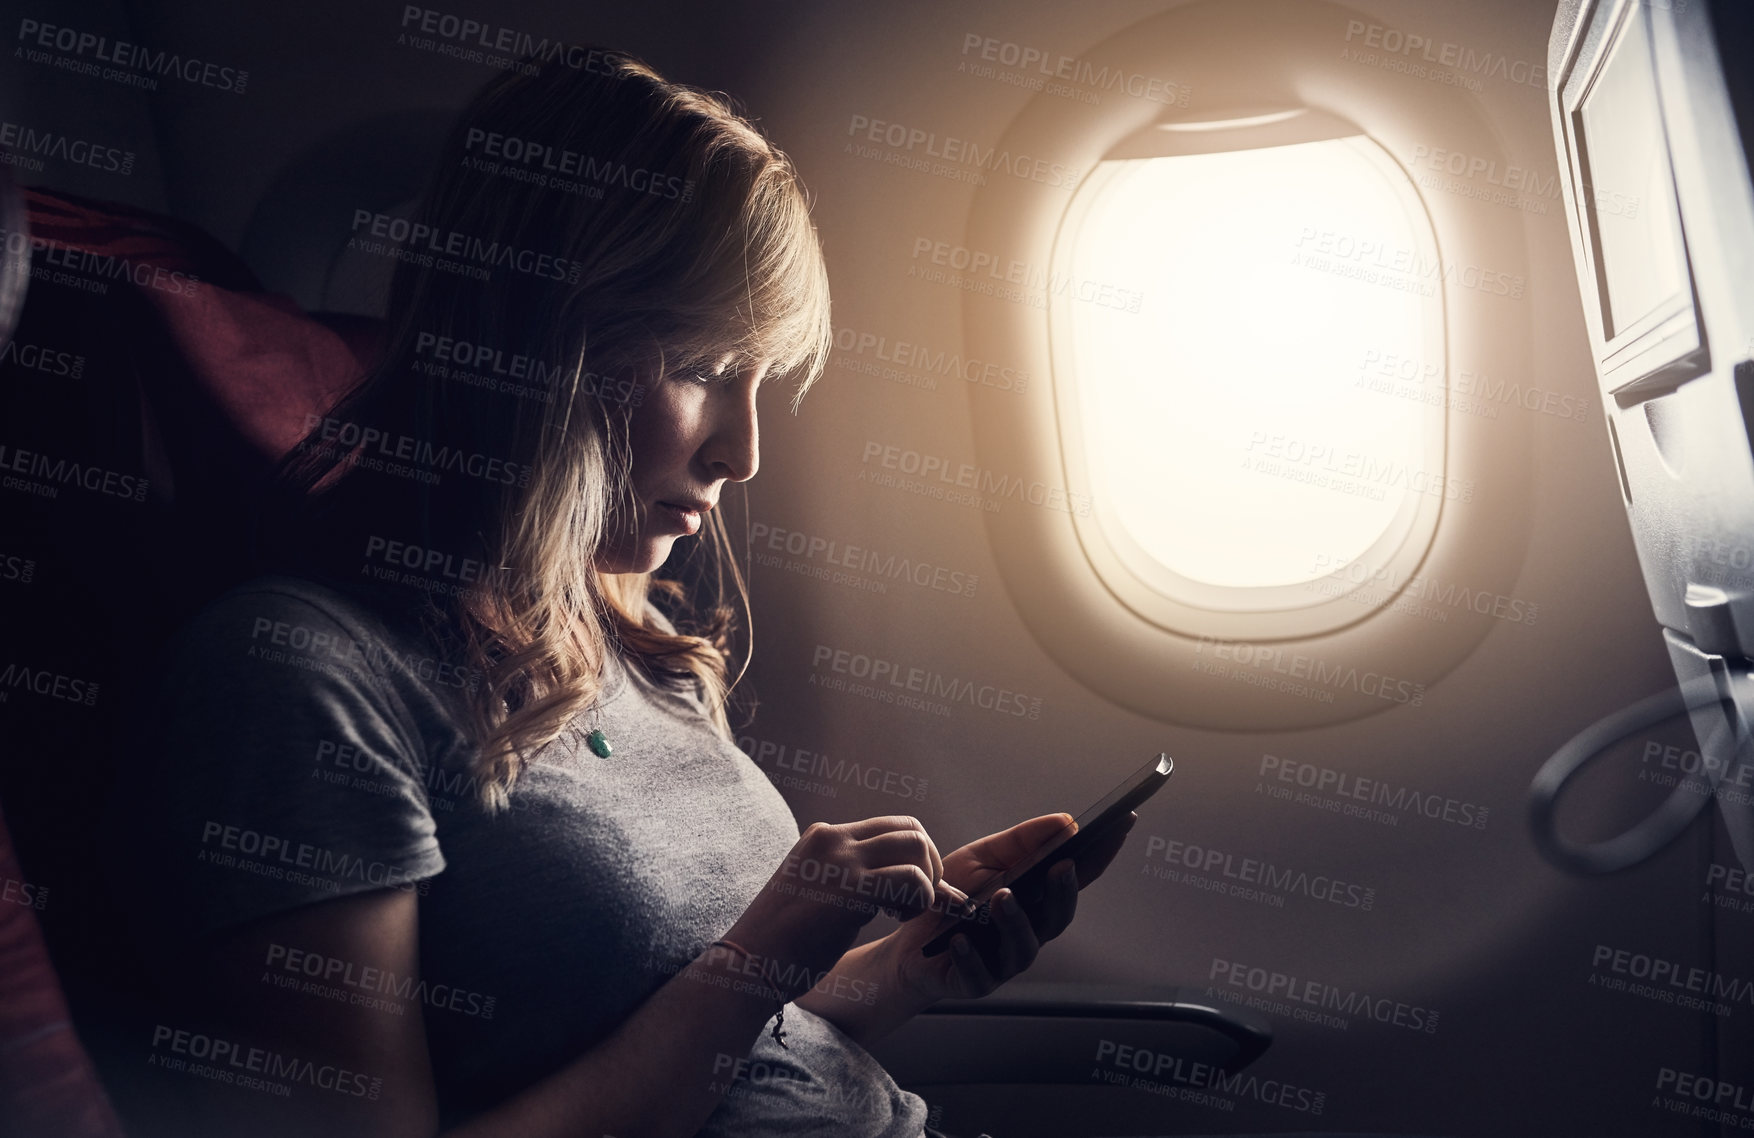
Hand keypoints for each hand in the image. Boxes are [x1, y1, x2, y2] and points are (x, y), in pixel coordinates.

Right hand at [723, 815, 948, 999]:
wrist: (749, 964)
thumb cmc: (782, 943)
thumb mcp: (814, 894)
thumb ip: (849, 880)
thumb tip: (897, 885)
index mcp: (823, 837)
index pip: (889, 827)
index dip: (913, 857)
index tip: (909, 892)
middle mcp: (834, 839)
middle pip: (910, 828)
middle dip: (928, 865)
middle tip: (914, 902)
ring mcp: (843, 860)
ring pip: (917, 846)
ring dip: (926, 882)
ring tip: (903, 913)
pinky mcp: (852, 887)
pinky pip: (913, 878)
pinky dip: (920, 900)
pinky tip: (895, 920)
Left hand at [794, 810, 1135, 1046]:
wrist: (907, 941)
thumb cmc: (951, 898)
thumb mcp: (982, 859)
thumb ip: (1021, 842)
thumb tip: (1066, 822)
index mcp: (1037, 900)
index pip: (1077, 877)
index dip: (1102, 854)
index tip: (1120, 825)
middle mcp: (1030, 932)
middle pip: (1058, 916)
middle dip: (1062, 892)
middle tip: (1060, 867)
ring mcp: (1005, 961)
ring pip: (1023, 946)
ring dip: (1015, 922)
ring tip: (1002, 898)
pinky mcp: (977, 982)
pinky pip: (979, 973)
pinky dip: (971, 955)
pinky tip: (960, 939)